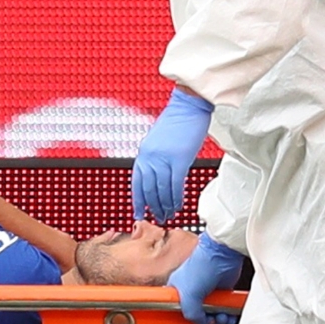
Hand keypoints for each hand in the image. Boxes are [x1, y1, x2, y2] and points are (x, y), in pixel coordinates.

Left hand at [132, 87, 213, 222]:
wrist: (188, 106)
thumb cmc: (176, 121)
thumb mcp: (158, 141)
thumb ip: (155, 158)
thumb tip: (158, 175)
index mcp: (143, 153)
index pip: (137, 182)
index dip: (137, 200)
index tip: (138, 212)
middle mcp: (150, 157)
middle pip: (149, 189)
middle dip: (153, 206)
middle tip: (157, 217)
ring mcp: (163, 159)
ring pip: (162, 190)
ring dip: (165, 205)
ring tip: (168, 215)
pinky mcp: (179, 160)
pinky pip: (175, 185)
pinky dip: (176, 198)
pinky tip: (178, 205)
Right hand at [167, 232, 243, 323]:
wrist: (222, 254)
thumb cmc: (201, 267)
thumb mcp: (188, 297)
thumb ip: (192, 315)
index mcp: (177, 290)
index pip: (179, 311)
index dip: (188, 320)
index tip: (197, 322)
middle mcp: (191, 291)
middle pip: (198, 314)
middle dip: (208, 321)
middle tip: (213, 321)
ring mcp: (207, 291)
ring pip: (213, 313)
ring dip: (219, 319)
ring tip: (223, 317)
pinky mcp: (222, 290)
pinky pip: (224, 307)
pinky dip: (228, 313)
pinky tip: (229, 314)